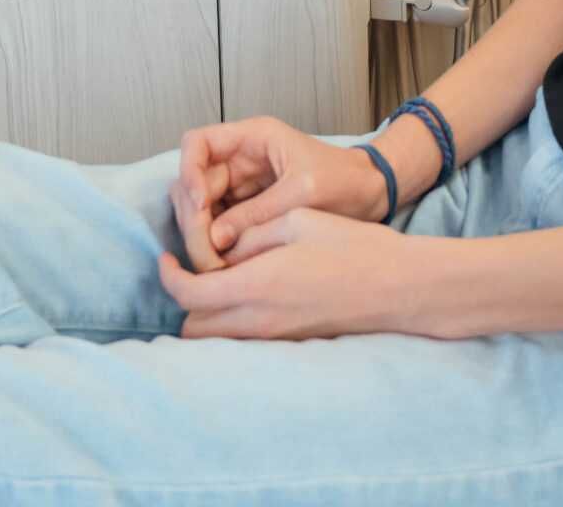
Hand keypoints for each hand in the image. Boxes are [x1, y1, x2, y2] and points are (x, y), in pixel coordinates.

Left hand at [160, 207, 440, 340]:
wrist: (396, 287)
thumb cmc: (353, 246)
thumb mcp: (298, 219)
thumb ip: (252, 232)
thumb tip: (222, 247)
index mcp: (258, 283)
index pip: (191, 295)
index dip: (169, 277)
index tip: (166, 257)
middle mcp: (260, 319)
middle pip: (194, 329)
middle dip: (186, 300)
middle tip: (195, 266)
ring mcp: (275, 337)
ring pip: (217, 338)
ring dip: (208, 313)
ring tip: (223, 277)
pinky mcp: (289, 343)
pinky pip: (243, 339)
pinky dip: (233, 321)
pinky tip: (251, 289)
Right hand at [170, 115, 390, 270]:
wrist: (369, 196)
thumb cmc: (344, 181)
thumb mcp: (302, 193)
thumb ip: (258, 213)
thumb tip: (214, 239)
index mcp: (253, 139)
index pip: (197, 143)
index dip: (189, 171)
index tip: (200, 204)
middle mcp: (240, 161)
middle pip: (192, 185)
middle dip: (194, 220)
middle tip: (208, 256)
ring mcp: (240, 188)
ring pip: (199, 211)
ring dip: (201, 239)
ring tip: (217, 268)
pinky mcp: (244, 214)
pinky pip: (216, 229)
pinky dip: (214, 249)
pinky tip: (225, 268)